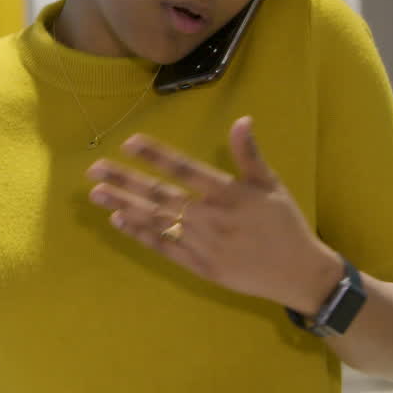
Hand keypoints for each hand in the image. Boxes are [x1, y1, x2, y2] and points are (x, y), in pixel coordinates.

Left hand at [86, 116, 340, 315]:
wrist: (298, 273)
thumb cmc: (284, 223)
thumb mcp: (272, 185)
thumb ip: (250, 154)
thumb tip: (241, 120)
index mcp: (229, 194)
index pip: (185, 169)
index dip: (156, 155)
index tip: (129, 143)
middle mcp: (210, 218)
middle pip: (160, 196)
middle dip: (125, 182)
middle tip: (95, 170)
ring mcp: (202, 245)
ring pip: (156, 222)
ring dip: (124, 207)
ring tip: (97, 194)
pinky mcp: (199, 267)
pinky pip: (163, 248)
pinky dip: (140, 235)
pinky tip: (119, 222)